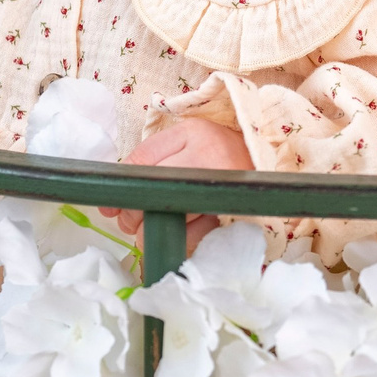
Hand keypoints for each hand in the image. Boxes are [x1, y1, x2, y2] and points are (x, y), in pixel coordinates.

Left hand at [103, 117, 253, 243]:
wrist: (266, 161)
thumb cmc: (218, 151)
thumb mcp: (186, 140)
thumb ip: (149, 161)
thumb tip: (110, 202)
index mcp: (193, 133)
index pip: (141, 161)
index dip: (121, 188)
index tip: (112, 203)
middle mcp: (209, 158)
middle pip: (152, 192)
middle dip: (133, 214)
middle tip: (132, 220)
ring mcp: (223, 189)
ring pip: (168, 219)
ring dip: (152, 232)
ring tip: (156, 228)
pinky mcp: (232, 216)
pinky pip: (192, 239)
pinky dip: (179, 242)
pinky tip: (181, 235)